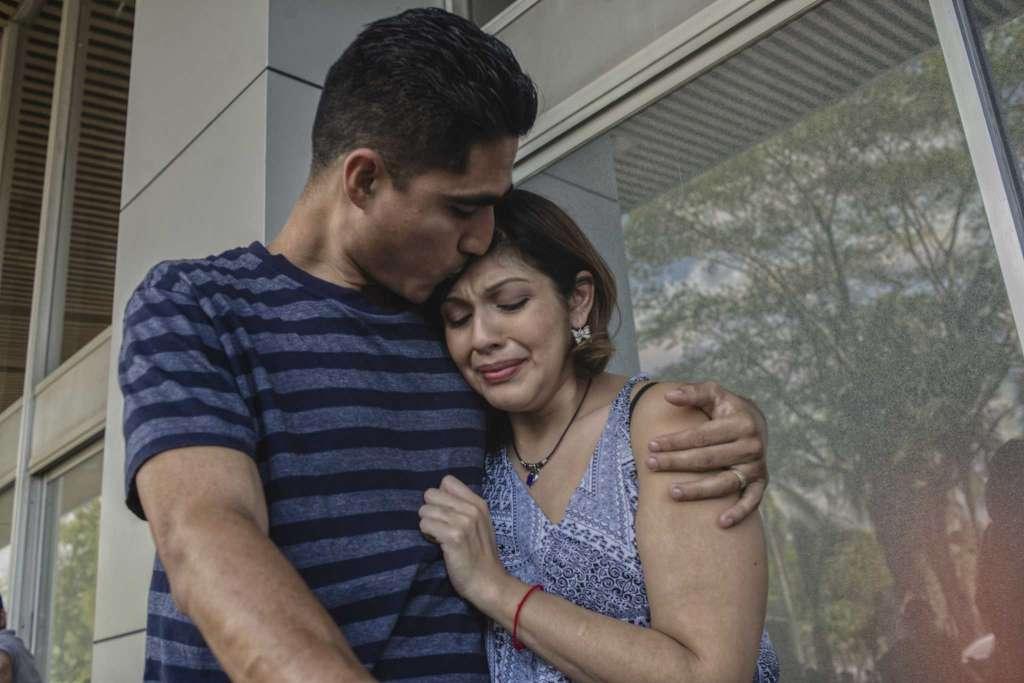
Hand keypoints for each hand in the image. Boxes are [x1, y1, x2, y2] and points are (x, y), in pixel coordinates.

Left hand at [418, 475, 507, 605]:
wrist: (488, 583)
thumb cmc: (479, 555)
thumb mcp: (479, 524)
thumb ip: (462, 507)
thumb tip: (436, 494)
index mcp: (478, 503)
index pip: (447, 481)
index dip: (440, 497)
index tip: (445, 513)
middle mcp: (471, 509)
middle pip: (431, 494)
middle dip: (430, 510)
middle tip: (439, 527)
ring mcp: (463, 522)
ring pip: (425, 510)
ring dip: (427, 525)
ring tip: (438, 537)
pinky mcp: (453, 537)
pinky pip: (425, 525)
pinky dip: (426, 535)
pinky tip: (437, 545)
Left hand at [646, 381, 767, 527]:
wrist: (755, 423)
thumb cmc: (726, 408)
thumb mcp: (713, 394)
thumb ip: (692, 393)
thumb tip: (669, 396)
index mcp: (741, 423)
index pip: (701, 436)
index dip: (675, 441)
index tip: (651, 445)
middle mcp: (752, 446)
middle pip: (708, 459)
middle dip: (677, 462)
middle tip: (650, 465)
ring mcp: (757, 467)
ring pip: (725, 483)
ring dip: (698, 490)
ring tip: (672, 493)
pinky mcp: (761, 483)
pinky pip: (752, 501)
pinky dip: (739, 513)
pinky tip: (720, 523)